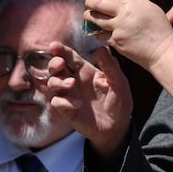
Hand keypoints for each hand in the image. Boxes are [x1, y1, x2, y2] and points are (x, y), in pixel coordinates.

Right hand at [47, 42, 132, 158]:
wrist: (117, 126)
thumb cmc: (119, 102)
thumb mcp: (119, 83)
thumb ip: (111, 67)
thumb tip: (102, 48)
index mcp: (87, 71)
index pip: (71, 57)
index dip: (62, 50)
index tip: (54, 45)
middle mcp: (75, 81)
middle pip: (56, 68)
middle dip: (54, 63)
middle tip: (60, 64)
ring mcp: (70, 95)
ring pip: (52, 82)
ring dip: (59, 81)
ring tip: (72, 84)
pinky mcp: (67, 109)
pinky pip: (57, 102)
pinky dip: (64, 101)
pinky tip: (77, 104)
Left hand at [83, 0, 172, 70]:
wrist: (162, 51)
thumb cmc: (159, 30)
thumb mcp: (150, 9)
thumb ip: (133, 1)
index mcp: (135, 3)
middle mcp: (125, 13)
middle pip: (98, 3)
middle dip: (90, 1)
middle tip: (88, 2)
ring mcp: (119, 28)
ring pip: (96, 19)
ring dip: (90, 16)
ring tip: (89, 15)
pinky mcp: (115, 41)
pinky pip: (100, 34)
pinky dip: (99, 31)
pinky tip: (101, 30)